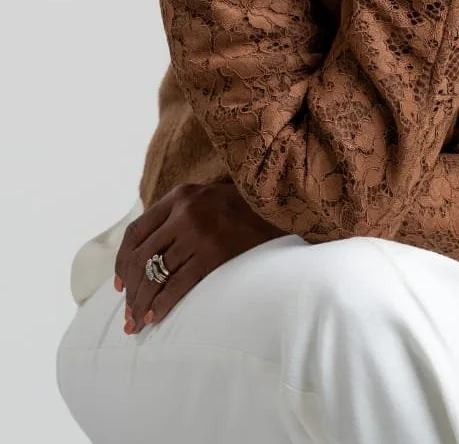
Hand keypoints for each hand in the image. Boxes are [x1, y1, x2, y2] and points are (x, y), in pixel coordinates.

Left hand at [113, 180, 284, 333]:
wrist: (278, 207)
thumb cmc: (240, 209)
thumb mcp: (204, 198)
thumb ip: (177, 216)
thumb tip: (146, 255)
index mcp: (178, 197)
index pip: (136, 232)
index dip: (121, 262)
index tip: (119, 287)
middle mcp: (184, 212)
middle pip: (141, 256)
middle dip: (131, 291)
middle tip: (127, 316)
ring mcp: (199, 231)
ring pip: (156, 273)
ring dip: (143, 302)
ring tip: (137, 323)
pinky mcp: (214, 252)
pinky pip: (179, 283)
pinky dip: (163, 303)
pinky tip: (156, 317)